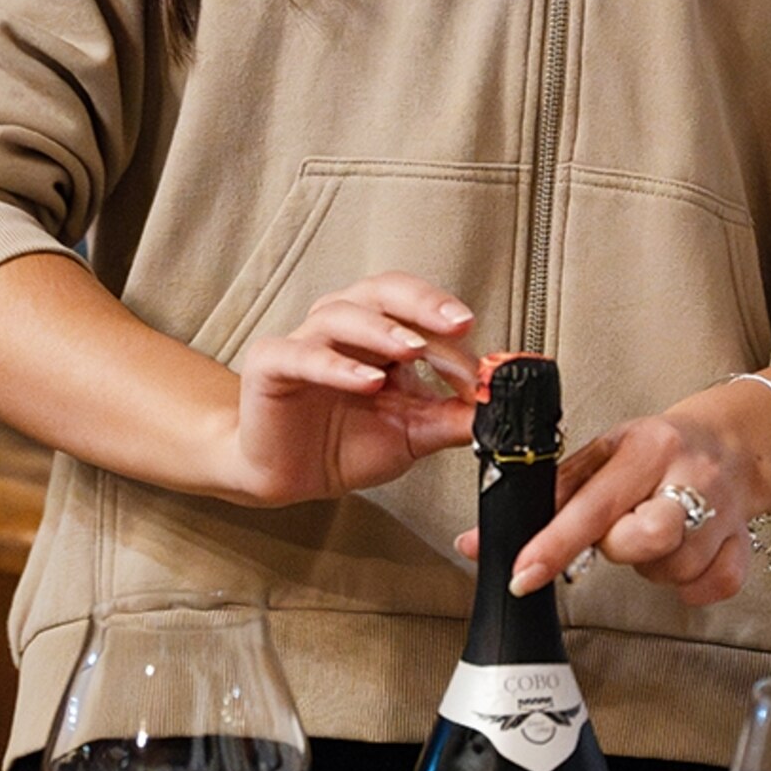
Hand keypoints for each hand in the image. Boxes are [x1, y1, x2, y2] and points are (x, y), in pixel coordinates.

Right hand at [217, 275, 480, 509]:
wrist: (289, 478)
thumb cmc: (345, 445)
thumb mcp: (413, 435)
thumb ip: (452, 419)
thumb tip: (498, 409)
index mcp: (380, 333)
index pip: (419, 314)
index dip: (452, 335)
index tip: (481, 371)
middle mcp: (343, 326)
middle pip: (383, 292)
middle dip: (423, 303)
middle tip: (458, 323)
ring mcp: (305, 341)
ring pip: (342, 315)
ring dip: (382, 330)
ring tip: (412, 350)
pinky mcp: (272, 365)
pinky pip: (304, 356)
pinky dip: (338, 365)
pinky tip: (367, 381)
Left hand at [458, 380, 770, 607]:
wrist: (733, 444)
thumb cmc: (655, 452)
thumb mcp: (602, 455)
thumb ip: (546, 497)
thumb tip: (475, 542)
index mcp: (645, 448)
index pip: (593, 503)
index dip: (555, 544)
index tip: (523, 574)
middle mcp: (689, 475)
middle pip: (647, 538)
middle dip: (622, 548)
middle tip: (621, 531)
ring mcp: (724, 512)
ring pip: (675, 571)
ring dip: (652, 566)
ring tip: (652, 533)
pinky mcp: (744, 545)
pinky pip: (709, 588)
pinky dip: (690, 583)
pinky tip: (685, 554)